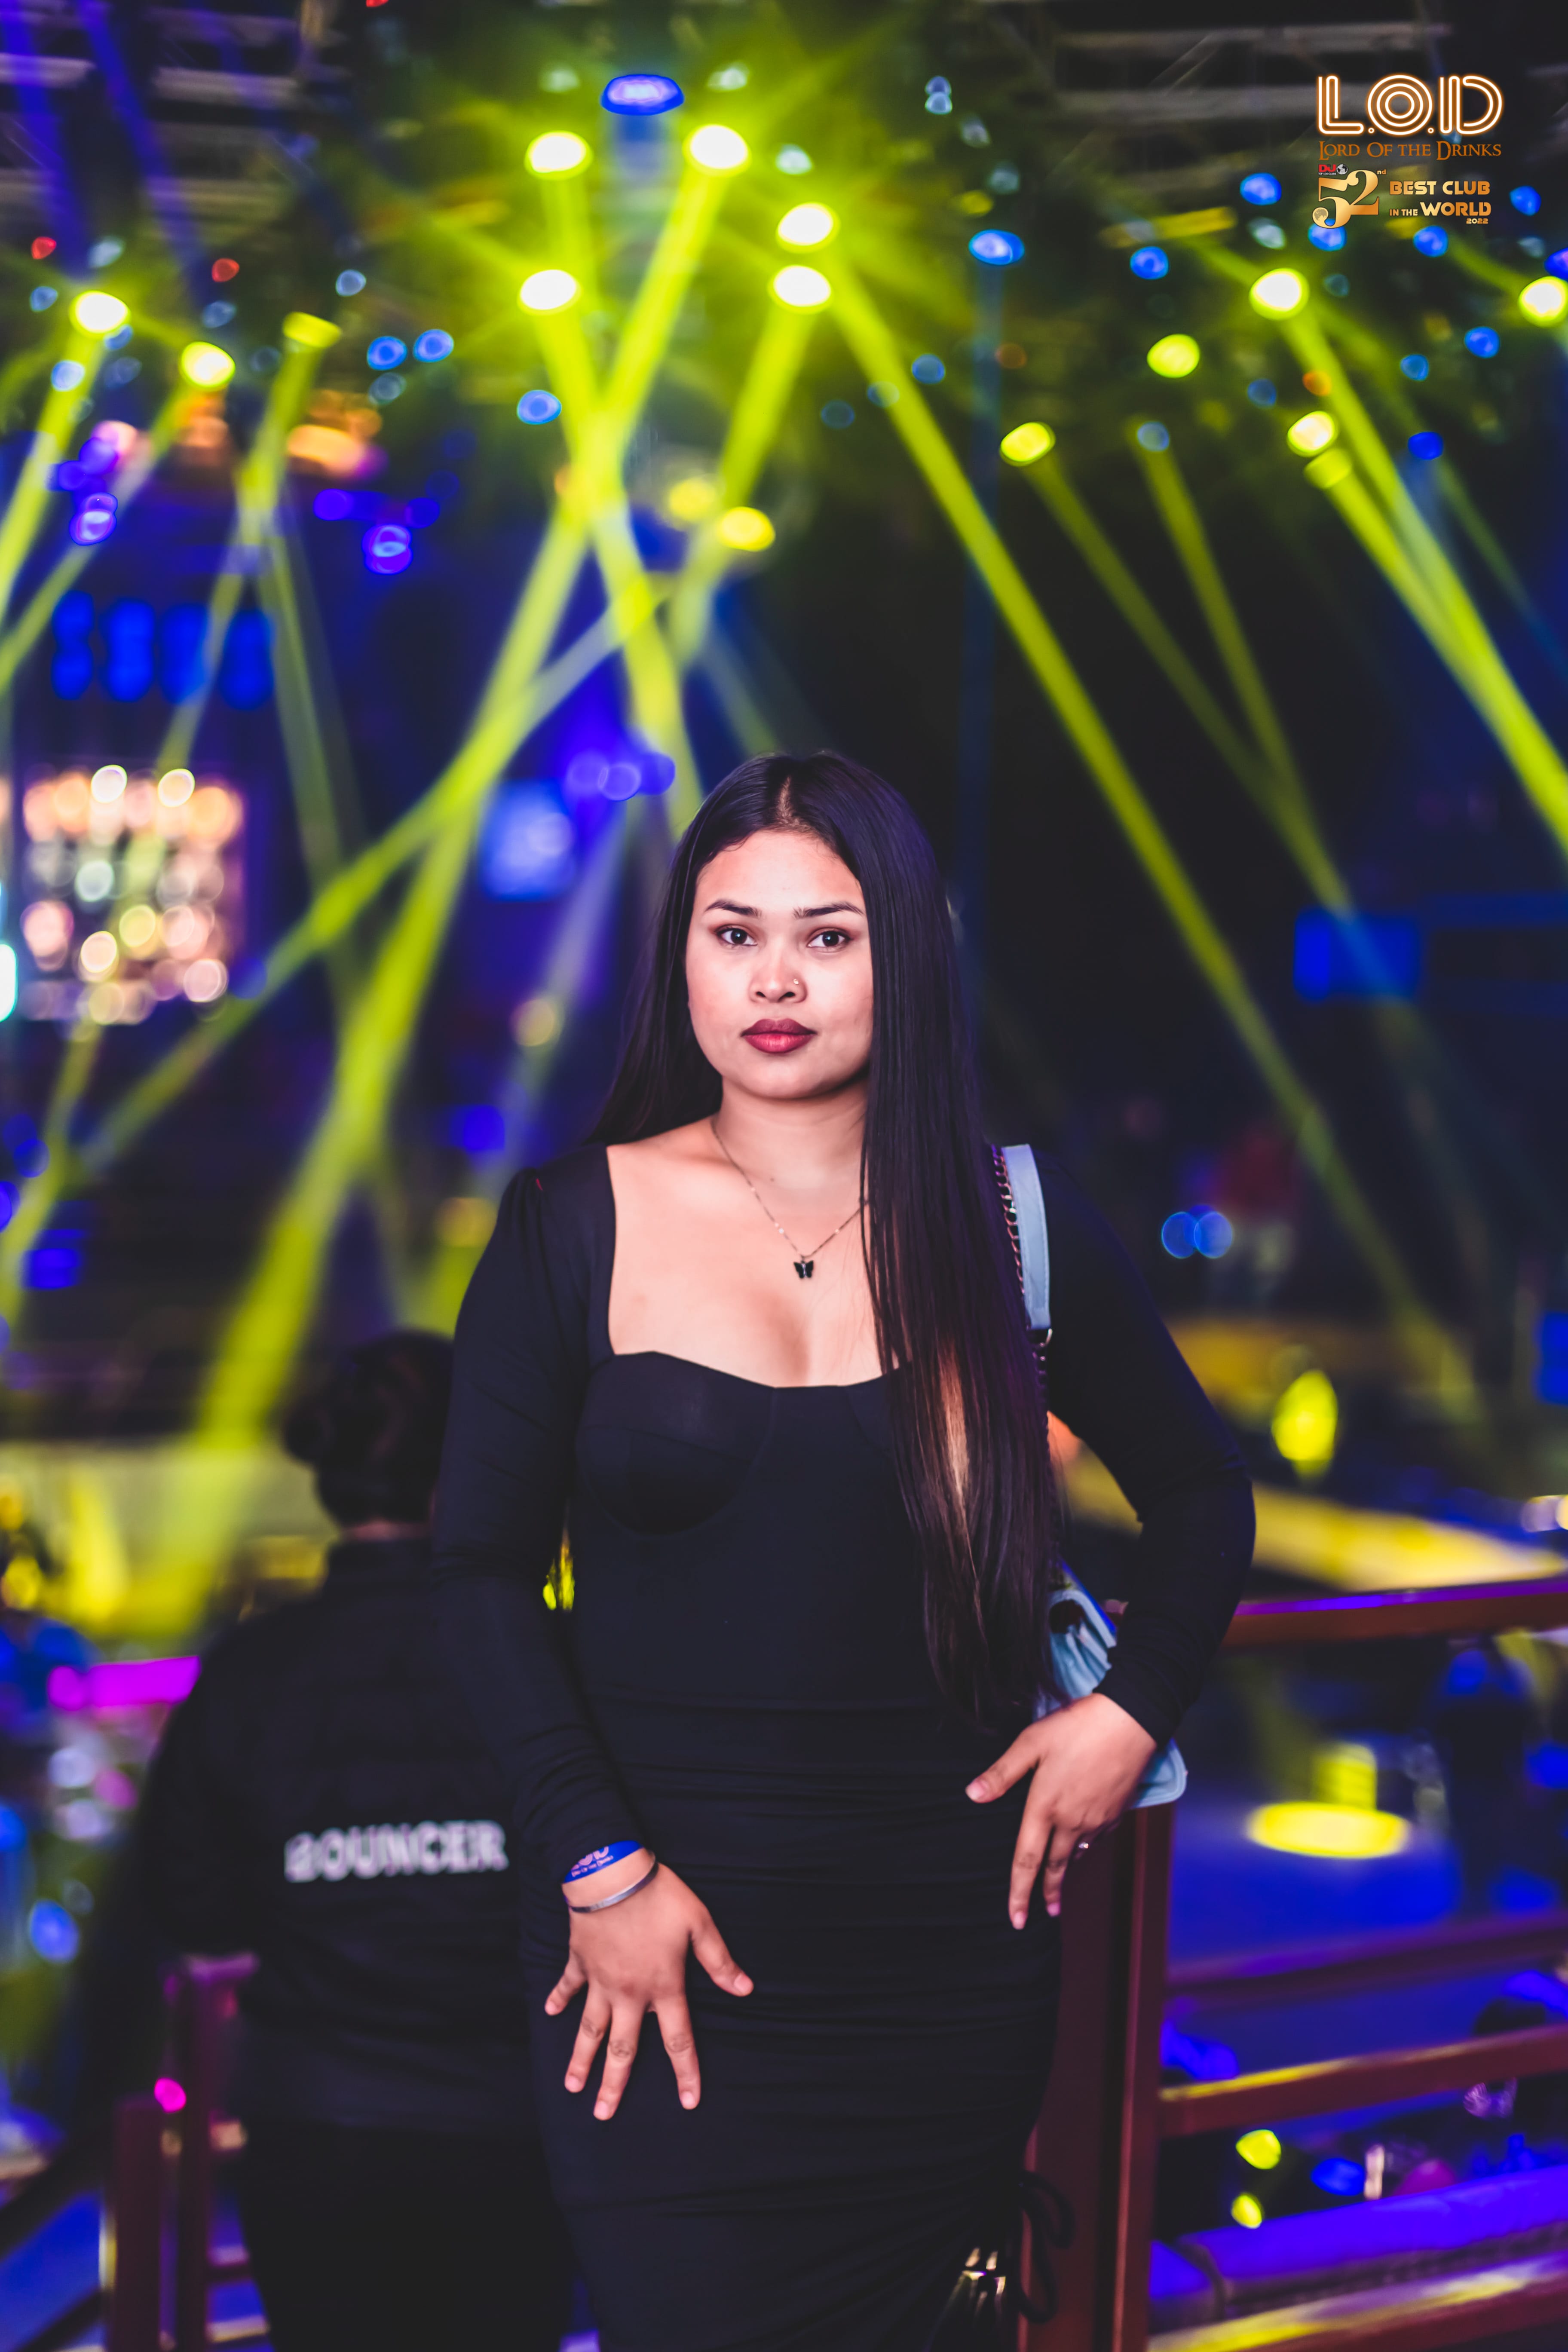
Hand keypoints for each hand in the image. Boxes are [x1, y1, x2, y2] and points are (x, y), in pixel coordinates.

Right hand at [545, 1854, 751, 2119]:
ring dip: (580, 2059)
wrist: (611, 1873)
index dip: (686, 2072)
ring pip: (590, 2029)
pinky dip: (558, 1999)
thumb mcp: (699, 1923)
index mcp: (663, 1987)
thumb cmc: (659, 1896)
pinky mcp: (580, 1961)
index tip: (687, 2102)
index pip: (678, 2040)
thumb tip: (746, 1990)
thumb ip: (720, 1961)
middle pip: (622, 2048)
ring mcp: (600, 1980)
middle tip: (603, 2115)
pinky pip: (568, 1986)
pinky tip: (549, 2013)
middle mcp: (629, 1993)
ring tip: (572, 2087)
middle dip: (613, 2084)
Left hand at [966, 1694, 1156, 1924]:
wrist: (1130, 1721)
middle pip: (1055, 1866)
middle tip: (1046, 1913)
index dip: (1019, 1893)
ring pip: (1077, 1853)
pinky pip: (1097, 1838)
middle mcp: (1071, 1821)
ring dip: (1066, 1871)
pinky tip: (1084, 1845)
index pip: (1026, 1860)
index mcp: (1045, 1807)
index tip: (1016, 1920)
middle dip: (1047, 1892)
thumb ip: (1002, 1773)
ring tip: (1060, 1884)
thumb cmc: (1076, 1727)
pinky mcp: (1116, 1812)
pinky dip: (1086, 1847)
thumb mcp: (1031, 1743)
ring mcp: (1097, 1819)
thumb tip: (972, 1795)